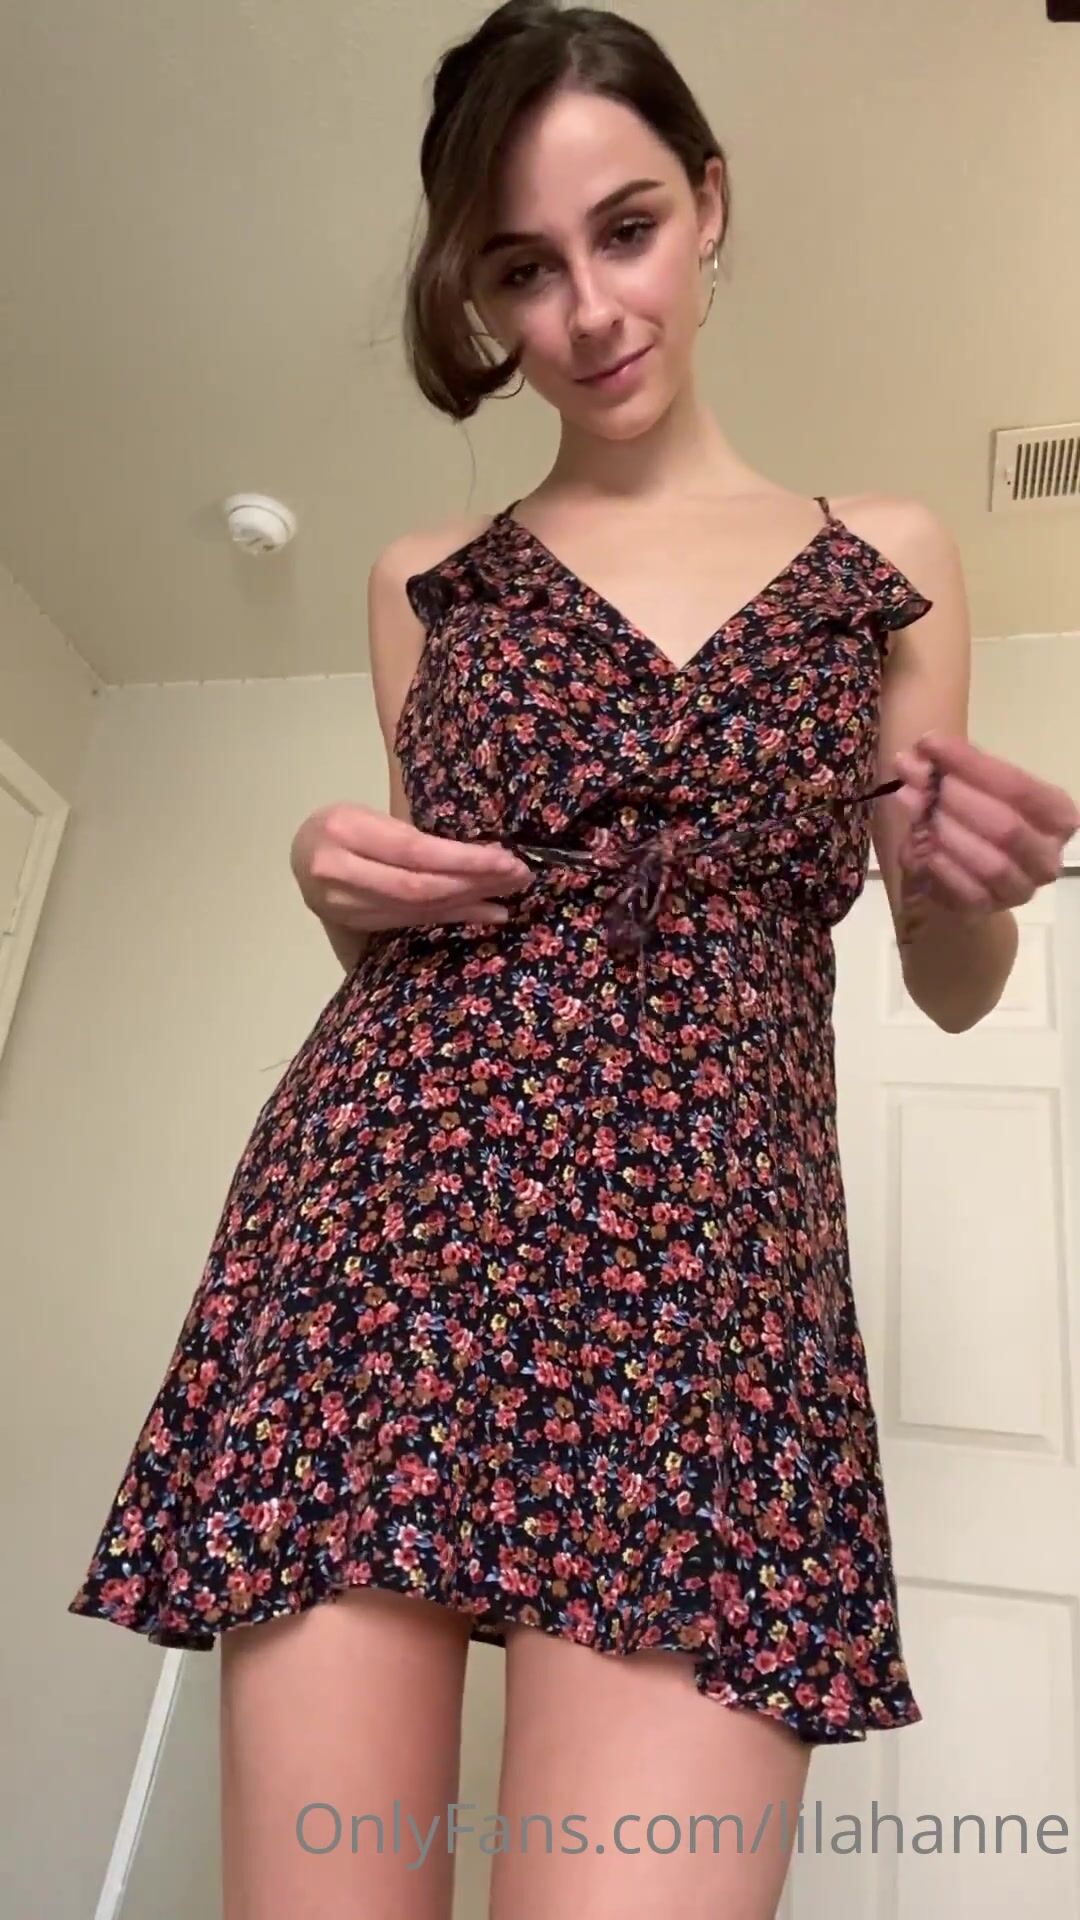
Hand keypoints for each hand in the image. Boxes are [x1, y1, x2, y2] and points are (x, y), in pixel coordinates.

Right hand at [290, 804, 532, 931]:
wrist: (300, 853)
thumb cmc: (344, 825)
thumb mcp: (370, 814)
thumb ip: (411, 834)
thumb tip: (482, 850)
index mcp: (345, 830)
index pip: (415, 852)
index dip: (464, 860)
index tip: (507, 859)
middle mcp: (338, 871)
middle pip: (419, 886)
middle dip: (474, 883)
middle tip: (519, 877)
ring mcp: (343, 905)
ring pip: (418, 909)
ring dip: (469, 903)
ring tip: (509, 894)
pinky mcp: (356, 925)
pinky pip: (412, 922)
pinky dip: (452, 917)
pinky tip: (485, 912)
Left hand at [893, 733, 1079, 913]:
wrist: (959, 876)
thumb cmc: (972, 820)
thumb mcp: (969, 788)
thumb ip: (953, 769)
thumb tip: (920, 752)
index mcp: (1057, 815)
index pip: (1018, 786)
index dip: (971, 763)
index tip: (929, 743)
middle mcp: (1047, 856)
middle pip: (1005, 825)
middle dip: (955, 796)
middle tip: (916, 774)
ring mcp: (1020, 888)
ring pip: (989, 862)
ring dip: (944, 830)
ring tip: (911, 802)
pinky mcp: (988, 910)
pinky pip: (967, 892)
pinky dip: (941, 866)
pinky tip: (919, 844)